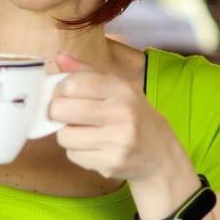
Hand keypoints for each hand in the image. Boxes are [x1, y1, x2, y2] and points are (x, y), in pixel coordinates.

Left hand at [49, 52, 187, 187]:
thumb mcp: (118, 90)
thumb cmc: (135, 118)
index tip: (63, 96)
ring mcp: (117, 140)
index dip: (59, 90)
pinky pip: (73, 155)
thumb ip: (87, 73)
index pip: (72, 84)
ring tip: (84, 133)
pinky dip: (78, 152)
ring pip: (64, 136)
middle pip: (61, 109)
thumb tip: (59, 56)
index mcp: (121, 89)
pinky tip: (93, 148)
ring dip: (68, 135)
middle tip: (67, 115)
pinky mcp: (111, 163)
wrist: (161, 155)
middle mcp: (121, 112)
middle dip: (57, 113)